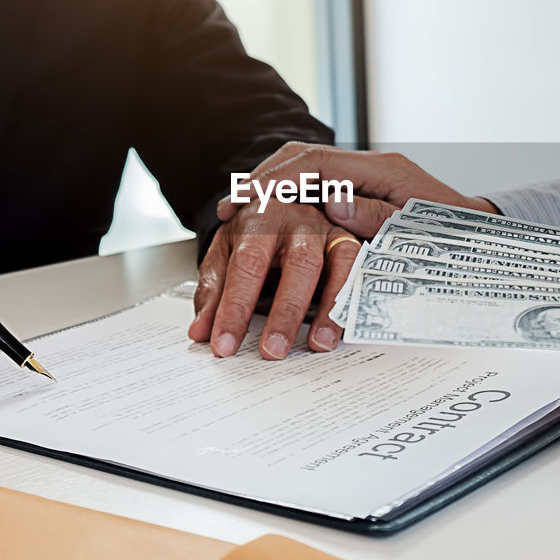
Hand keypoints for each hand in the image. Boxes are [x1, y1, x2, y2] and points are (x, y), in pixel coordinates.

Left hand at [189, 201, 358, 358]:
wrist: (276, 209)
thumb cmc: (250, 237)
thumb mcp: (223, 258)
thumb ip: (213, 295)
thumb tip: (200, 332)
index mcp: (259, 218)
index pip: (246, 266)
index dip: (235, 309)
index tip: (224, 344)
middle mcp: (298, 219)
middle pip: (298, 264)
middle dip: (285, 313)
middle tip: (273, 351)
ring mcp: (328, 229)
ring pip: (337, 264)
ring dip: (328, 309)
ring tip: (317, 344)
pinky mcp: (350, 241)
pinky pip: (359, 269)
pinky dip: (352, 299)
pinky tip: (342, 327)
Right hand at [214, 142, 496, 238]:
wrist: (487, 239)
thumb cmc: (457, 240)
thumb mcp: (417, 233)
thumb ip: (374, 216)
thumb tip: (332, 203)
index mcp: (386, 171)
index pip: (318, 164)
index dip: (277, 180)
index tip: (246, 198)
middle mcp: (374, 166)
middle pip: (306, 157)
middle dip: (265, 178)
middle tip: (232, 203)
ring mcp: (370, 176)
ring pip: (309, 168)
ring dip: (274, 186)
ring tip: (240, 208)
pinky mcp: (366, 191)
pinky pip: (320, 184)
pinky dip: (291, 196)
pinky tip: (270, 216)